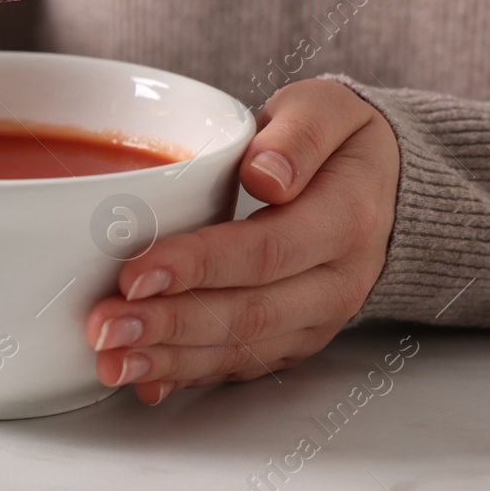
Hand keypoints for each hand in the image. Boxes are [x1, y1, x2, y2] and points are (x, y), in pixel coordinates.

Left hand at [84, 78, 398, 404]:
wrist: (385, 189)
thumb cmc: (341, 142)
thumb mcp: (329, 109)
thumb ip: (299, 135)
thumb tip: (265, 175)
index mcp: (345, 220)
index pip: (265, 250)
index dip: (197, 266)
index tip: (135, 273)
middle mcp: (336, 282)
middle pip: (246, 312)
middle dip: (169, 324)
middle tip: (104, 326)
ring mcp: (317, 318)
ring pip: (241, 348)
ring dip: (170, 359)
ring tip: (110, 359)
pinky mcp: (295, 339)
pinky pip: (242, 364)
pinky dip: (189, 375)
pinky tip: (143, 381)